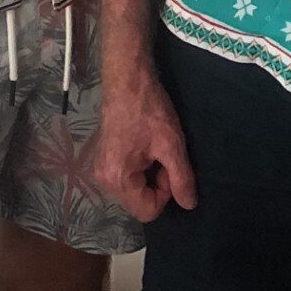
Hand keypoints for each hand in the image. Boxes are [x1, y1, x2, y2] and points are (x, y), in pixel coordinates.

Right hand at [94, 68, 197, 221]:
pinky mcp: (104, 159)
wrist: (127, 79)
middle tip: (163, 155)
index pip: (147, 211)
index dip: (166, 192)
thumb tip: (189, 205)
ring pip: (134, 190)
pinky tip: (145, 145)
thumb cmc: (149, 110)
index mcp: (117, 179)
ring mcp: (101, 170)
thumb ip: (181, 178)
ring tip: (155, 148)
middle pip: (139, 202)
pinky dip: (141, 168)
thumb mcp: (171, 144)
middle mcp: (104, 180)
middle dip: (157, 184)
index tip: (170, 166)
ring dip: (150, 175)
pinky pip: (127, 177)